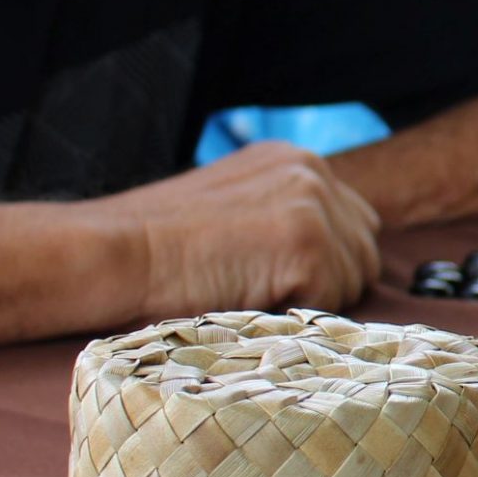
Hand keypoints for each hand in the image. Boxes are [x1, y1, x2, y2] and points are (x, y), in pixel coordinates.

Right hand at [95, 142, 379, 323]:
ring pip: (353, 283)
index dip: (324, 264)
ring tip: (245, 291)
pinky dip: (292, 316)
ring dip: (309, 302)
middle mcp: (313, 171)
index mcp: (295, 160)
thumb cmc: (158, 248)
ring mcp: (314, 205)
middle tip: (258, 291)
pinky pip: (330, 304)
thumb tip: (331, 259)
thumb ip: (282, 218)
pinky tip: (245, 298)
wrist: (112, 254)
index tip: (276, 279)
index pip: (354, 224)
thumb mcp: (233, 211)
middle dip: (326, 284)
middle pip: (364, 253)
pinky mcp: (309, 243)